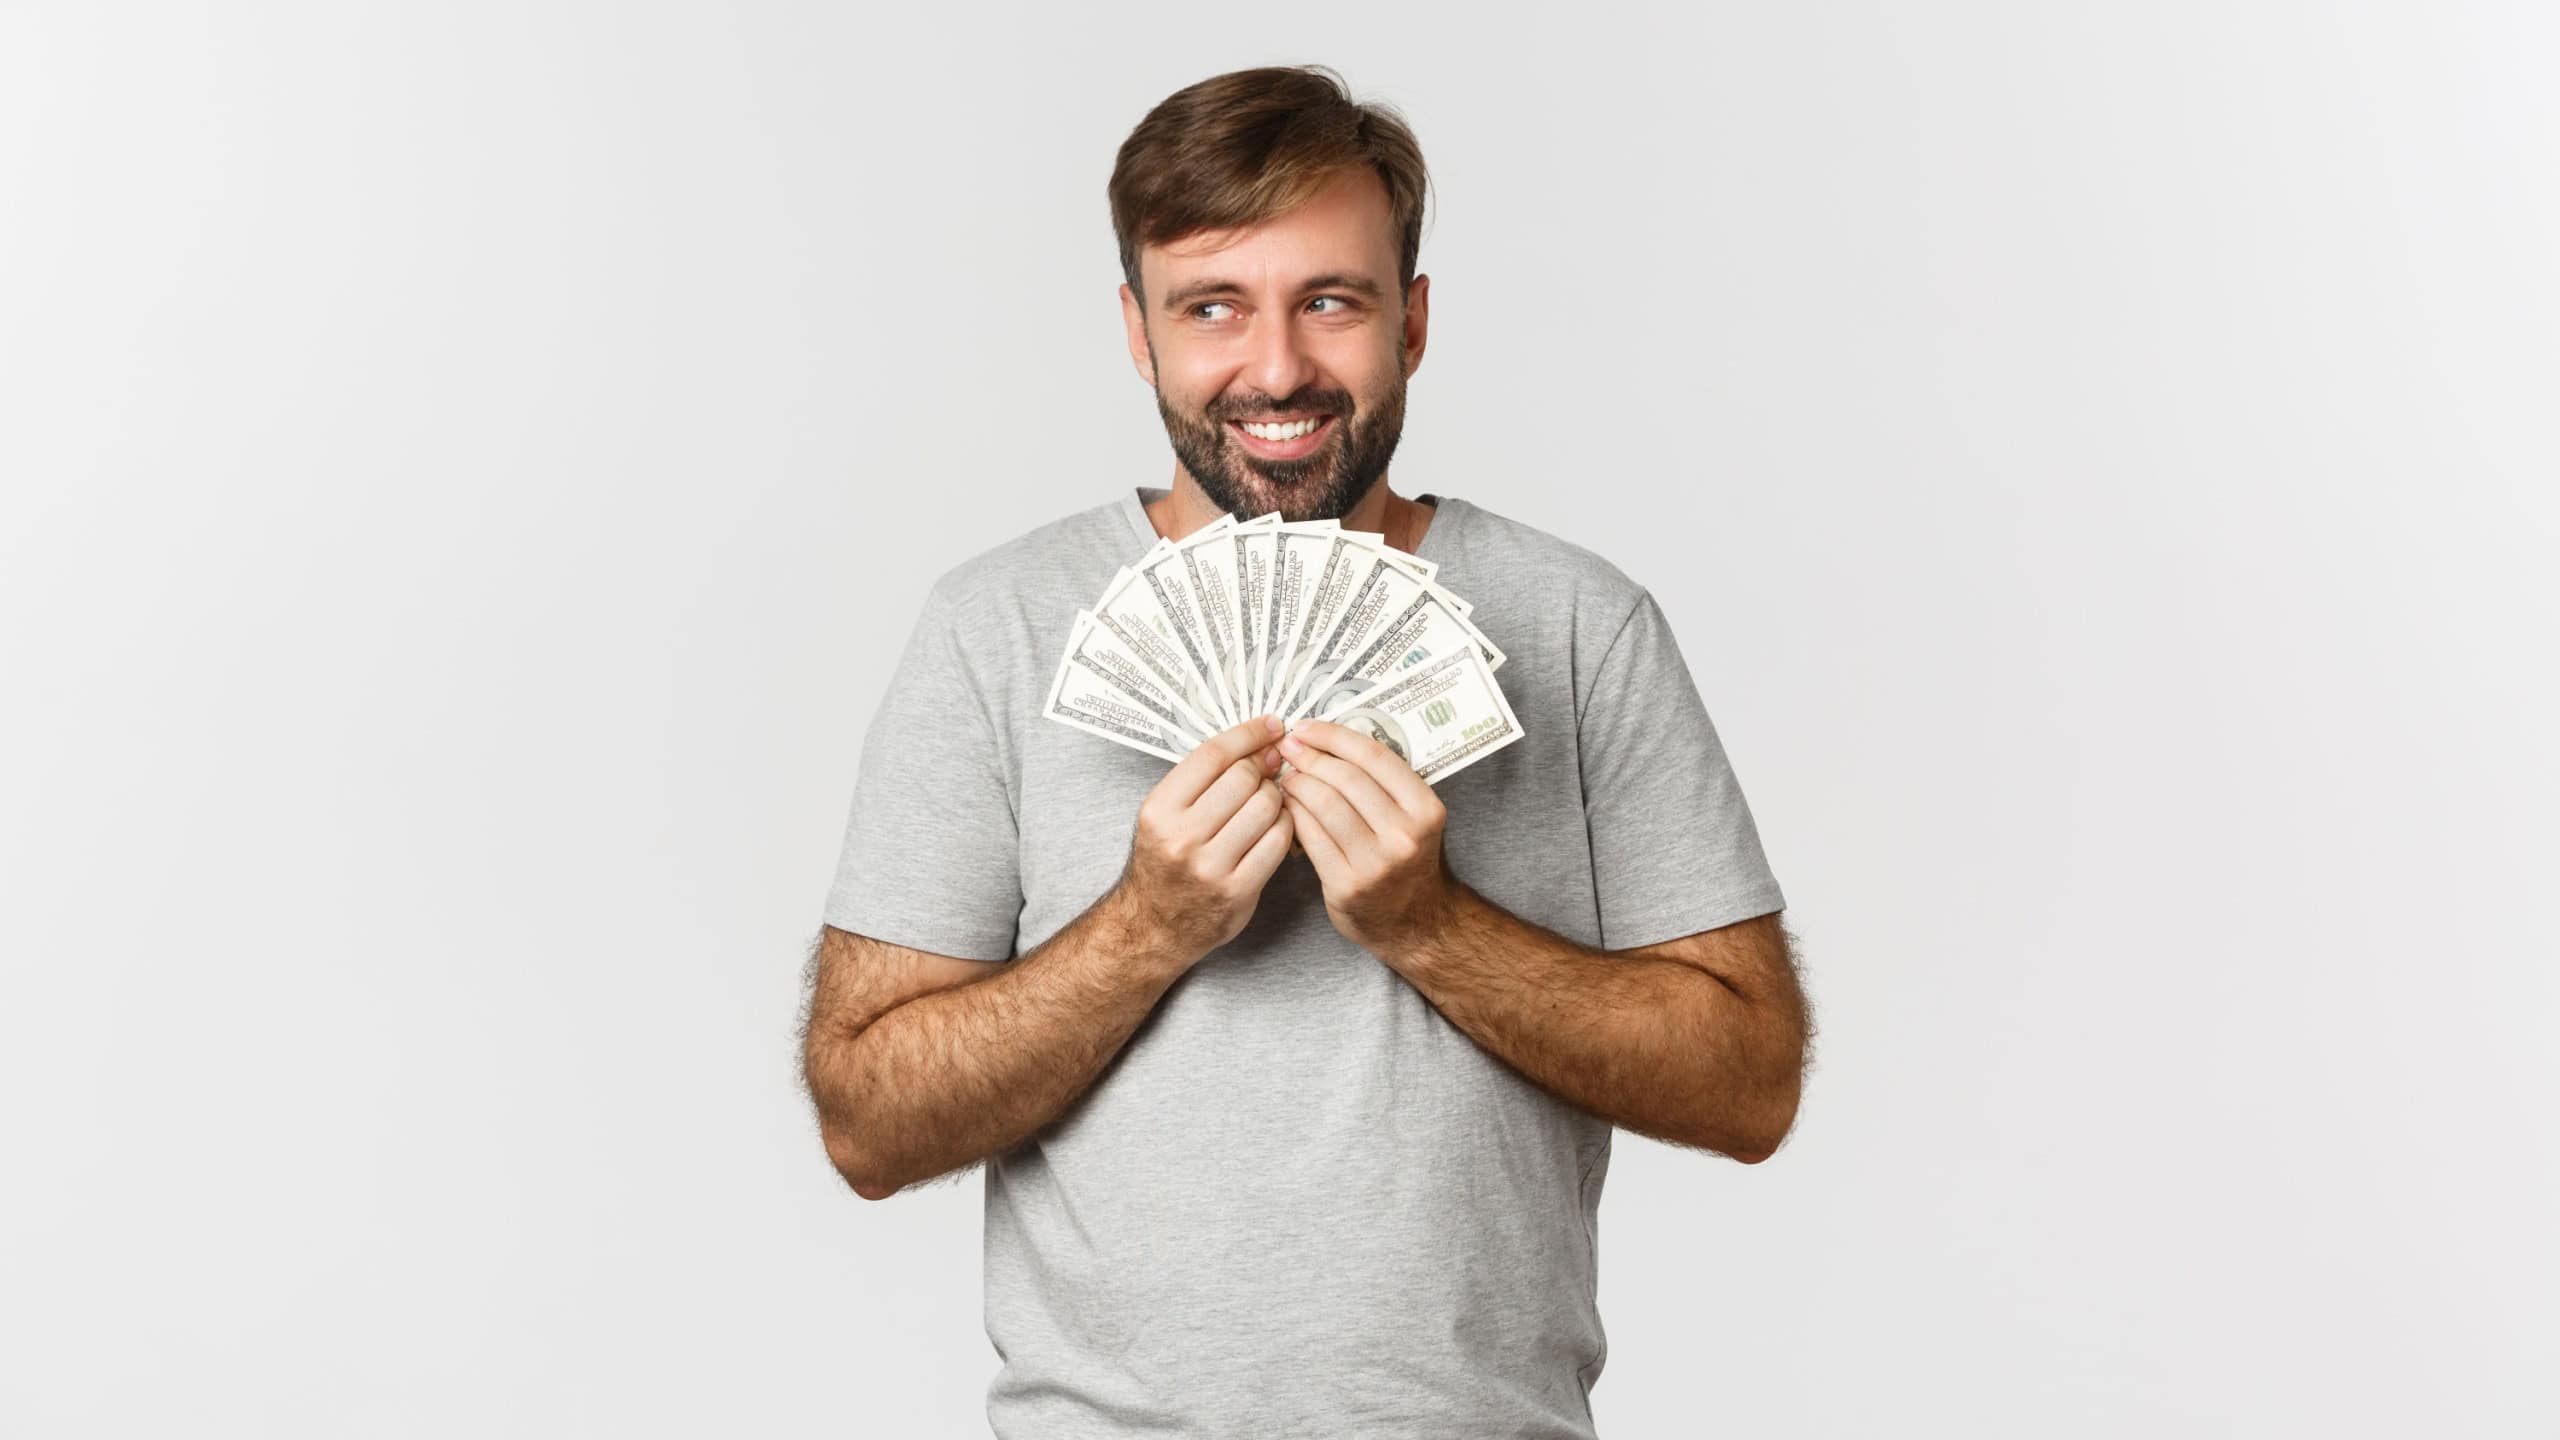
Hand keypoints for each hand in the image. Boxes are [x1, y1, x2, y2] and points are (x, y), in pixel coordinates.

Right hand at [1115, 714, 1294, 966]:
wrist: (1154, 925)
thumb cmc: (1165, 862)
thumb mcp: (1165, 814)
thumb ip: (1204, 780)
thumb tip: (1262, 744)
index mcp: (1160, 809)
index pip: (1213, 755)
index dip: (1248, 734)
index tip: (1271, 726)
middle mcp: (1181, 837)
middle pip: (1244, 778)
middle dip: (1264, 767)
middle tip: (1270, 768)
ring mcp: (1211, 866)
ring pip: (1267, 807)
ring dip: (1278, 797)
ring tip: (1270, 800)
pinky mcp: (1238, 890)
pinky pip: (1279, 841)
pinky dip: (1286, 826)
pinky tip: (1277, 825)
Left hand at [1273, 716, 1455, 952]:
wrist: (1416, 924)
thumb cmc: (1407, 861)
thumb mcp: (1413, 817)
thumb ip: (1383, 782)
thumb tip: (1327, 740)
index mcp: (1425, 809)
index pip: (1374, 756)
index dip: (1334, 736)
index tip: (1307, 727)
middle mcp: (1404, 835)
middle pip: (1345, 778)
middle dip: (1309, 756)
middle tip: (1288, 748)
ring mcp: (1375, 863)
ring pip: (1323, 805)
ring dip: (1297, 784)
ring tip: (1287, 776)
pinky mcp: (1346, 885)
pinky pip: (1310, 836)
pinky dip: (1293, 814)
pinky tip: (1286, 805)